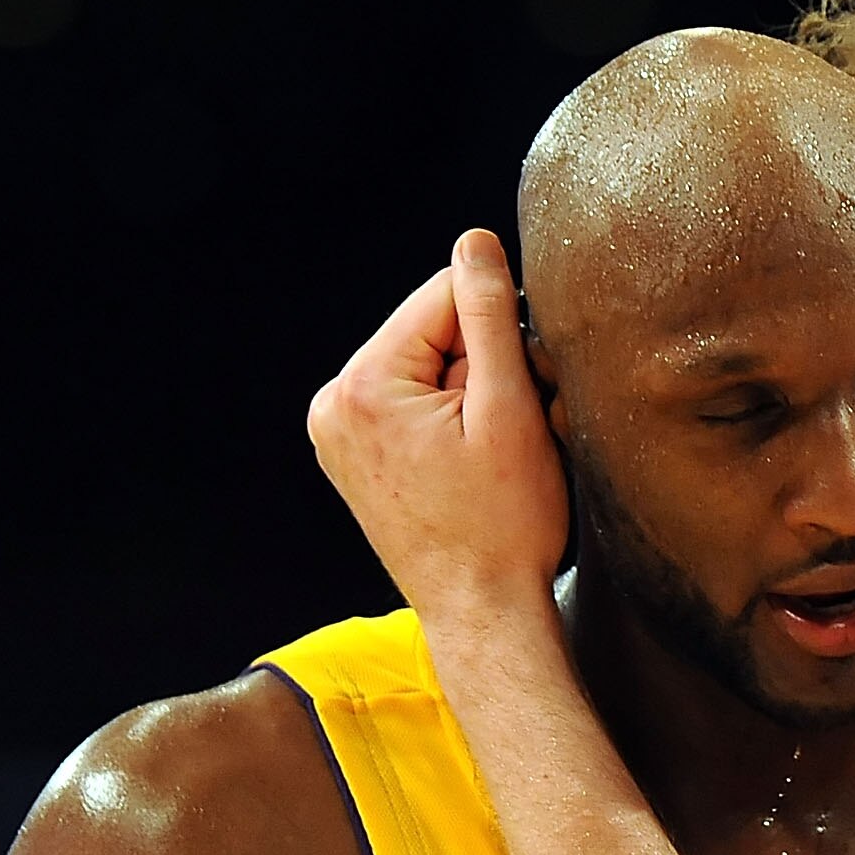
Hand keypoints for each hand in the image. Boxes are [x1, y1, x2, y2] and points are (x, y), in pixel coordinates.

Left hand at [308, 229, 568, 627]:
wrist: (481, 612)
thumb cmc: (504, 526)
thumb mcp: (508, 410)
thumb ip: (489, 317)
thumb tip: (475, 242)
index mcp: (363, 386)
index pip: (444, 296)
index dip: (500, 332)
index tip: (521, 393)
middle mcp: (333, 404)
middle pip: (431, 332)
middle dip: (481, 367)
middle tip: (509, 434)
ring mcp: (336, 433)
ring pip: (424, 367)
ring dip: (469, 394)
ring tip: (489, 456)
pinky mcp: (350, 455)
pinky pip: (409, 402)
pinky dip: (447, 419)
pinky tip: (467, 465)